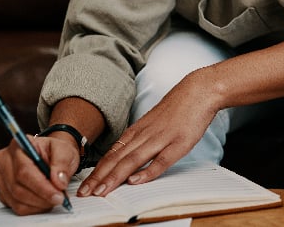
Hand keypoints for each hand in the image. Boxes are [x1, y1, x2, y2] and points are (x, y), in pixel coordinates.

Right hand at [0, 134, 78, 214]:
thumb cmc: (55, 151)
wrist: (51, 155)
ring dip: (39, 204)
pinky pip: (16, 206)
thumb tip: (58, 182)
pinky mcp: (3, 192)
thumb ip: (62, 163)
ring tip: (54, 198)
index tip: (57, 195)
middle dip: (42, 197)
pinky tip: (44, 201)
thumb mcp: (65, 150)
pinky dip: (33, 208)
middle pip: (17, 187)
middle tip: (60, 199)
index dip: (41, 186)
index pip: (24, 171)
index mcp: (17, 145)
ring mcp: (2, 177)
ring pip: (16, 200)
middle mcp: (5, 161)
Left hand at [77, 68, 219, 196]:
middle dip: (99, 178)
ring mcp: (161, 139)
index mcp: (138, 131)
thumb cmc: (177, 107)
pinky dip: (147, 171)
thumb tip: (127, 156)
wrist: (199, 90)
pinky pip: (161, 160)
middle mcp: (145, 135)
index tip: (85, 186)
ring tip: (101, 191)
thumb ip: (140, 139)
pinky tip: (136, 181)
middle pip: (117, 159)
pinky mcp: (179, 143)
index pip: (111, 154)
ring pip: (133, 160)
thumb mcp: (153, 122)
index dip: (97, 172)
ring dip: (115, 177)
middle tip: (85, 193)